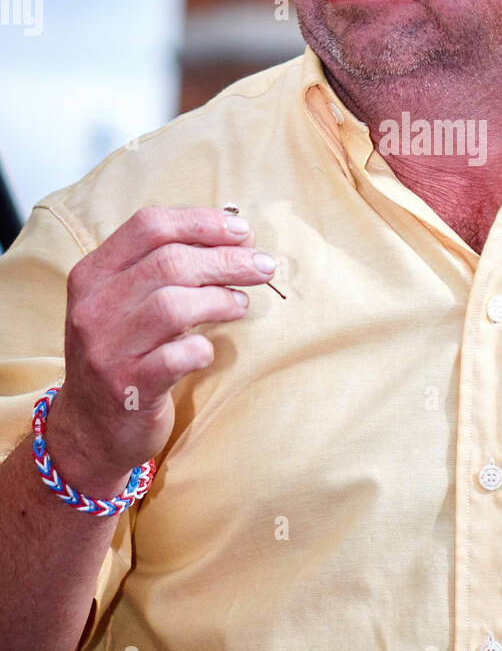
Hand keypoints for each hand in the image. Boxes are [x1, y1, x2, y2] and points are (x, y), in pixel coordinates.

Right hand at [49, 206, 273, 489]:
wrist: (90, 427)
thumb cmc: (122, 353)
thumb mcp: (124, 302)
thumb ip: (162, 267)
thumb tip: (236, 238)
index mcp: (93, 274)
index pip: (149, 226)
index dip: (202, 222)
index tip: (242, 231)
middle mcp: (94, 307)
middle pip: (170, 262)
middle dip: (227, 259)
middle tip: (263, 265)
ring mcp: (107, 350)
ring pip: (173, 306)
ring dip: (220, 300)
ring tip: (241, 304)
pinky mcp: (128, 389)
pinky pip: (176, 357)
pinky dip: (203, 348)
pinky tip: (211, 349)